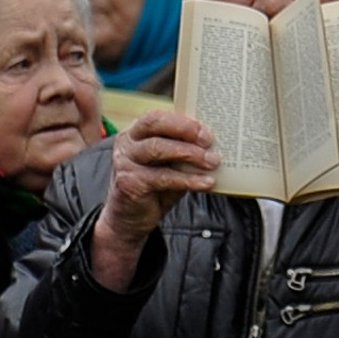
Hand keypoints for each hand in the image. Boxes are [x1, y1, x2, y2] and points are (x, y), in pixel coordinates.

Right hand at [91, 108, 218, 291]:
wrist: (128, 221)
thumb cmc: (153, 189)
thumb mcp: (169, 166)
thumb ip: (183, 154)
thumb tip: (213, 147)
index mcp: (136, 132)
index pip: (158, 116)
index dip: (183, 122)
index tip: (207, 131)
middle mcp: (126, 143)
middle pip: (154, 124)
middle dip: (185, 130)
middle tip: (209, 141)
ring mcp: (125, 161)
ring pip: (158, 148)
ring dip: (189, 154)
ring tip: (212, 161)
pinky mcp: (129, 182)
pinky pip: (163, 177)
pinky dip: (188, 179)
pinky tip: (205, 183)